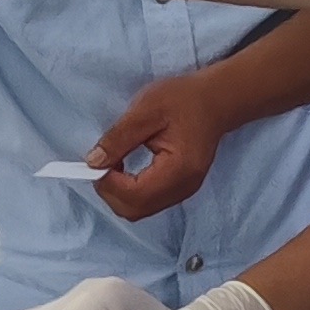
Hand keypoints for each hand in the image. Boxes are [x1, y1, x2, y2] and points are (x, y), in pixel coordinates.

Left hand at [89, 72, 231, 220]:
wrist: (215, 101)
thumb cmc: (184, 100)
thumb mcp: (146, 110)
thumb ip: (118, 138)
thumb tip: (93, 163)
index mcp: (178, 169)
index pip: (134, 195)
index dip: (108, 183)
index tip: (96, 161)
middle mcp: (183, 189)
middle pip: (134, 210)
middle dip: (110, 191)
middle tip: (101, 163)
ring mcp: (183, 192)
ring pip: (139, 210)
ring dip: (118, 193)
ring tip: (113, 163)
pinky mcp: (179, 190)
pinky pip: (147, 202)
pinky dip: (129, 192)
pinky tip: (124, 169)